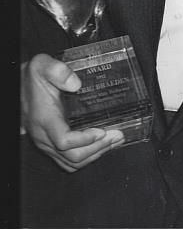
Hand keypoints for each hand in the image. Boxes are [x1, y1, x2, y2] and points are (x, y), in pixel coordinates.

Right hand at [21, 54, 123, 171]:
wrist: (19, 86)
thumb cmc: (32, 78)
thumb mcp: (42, 66)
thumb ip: (58, 71)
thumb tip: (76, 83)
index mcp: (45, 119)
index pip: (64, 140)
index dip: (85, 139)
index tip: (102, 131)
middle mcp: (44, 136)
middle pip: (72, 156)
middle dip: (98, 148)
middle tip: (117, 136)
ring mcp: (46, 143)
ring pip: (71, 162)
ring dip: (95, 154)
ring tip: (114, 141)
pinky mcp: (50, 144)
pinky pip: (67, 160)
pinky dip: (86, 157)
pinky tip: (100, 146)